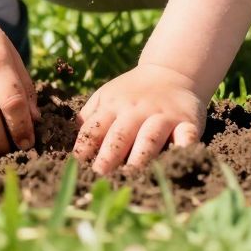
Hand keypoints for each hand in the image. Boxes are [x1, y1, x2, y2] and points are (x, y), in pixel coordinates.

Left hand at [72, 63, 204, 173]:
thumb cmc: (132, 92)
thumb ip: (89, 119)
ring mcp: (163, 116)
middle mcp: (137, 111)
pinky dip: (183, 148)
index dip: (84, 148)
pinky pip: (187, 136)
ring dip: (140, 157)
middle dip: (108, 157)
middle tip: (99, 177)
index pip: (95, 128)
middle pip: (120, 135)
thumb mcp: (106, 97)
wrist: (172, 72)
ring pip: (149, 138)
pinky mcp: (187, 122)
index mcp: (113, 106)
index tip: (76, 168)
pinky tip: (178, 160)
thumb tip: (63, 144)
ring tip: (130, 177)